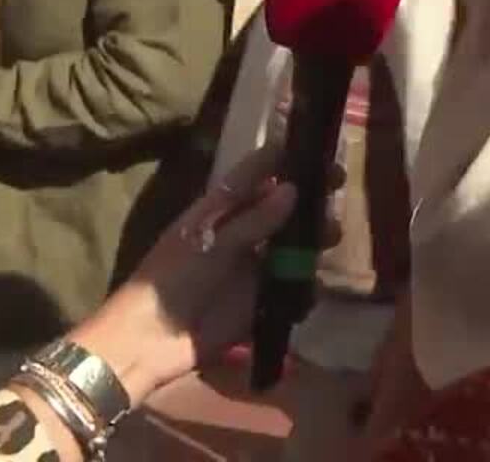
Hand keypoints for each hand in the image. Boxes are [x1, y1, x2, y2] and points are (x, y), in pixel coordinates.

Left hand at [66, 145, 314, 404]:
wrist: (150, 340)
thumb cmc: (172, 280)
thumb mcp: (211, 244)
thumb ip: (253, 219)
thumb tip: (294, 189)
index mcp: (220, 209)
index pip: (255, 173)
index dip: (284, 158)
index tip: (317, 148)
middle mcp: (241, 232)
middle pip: (282, 206)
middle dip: (310, 196)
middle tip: (338, 185)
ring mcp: (253, 266)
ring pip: (293, 244)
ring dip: (314, 237)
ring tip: (332, 235)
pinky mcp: (261, 300)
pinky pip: (292, 286)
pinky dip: (306, 284)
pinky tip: (314, 283)